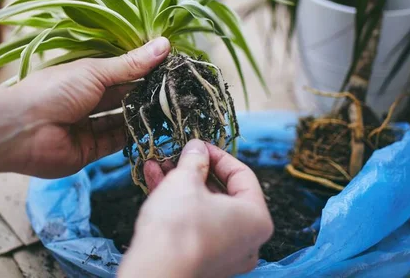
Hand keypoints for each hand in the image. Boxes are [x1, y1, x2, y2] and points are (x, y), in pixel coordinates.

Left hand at [5, 37, 169, 177]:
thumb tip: (164, 44)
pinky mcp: (89, 150)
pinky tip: (153, 130)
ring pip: (121, 121)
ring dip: (141, 116)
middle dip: (145, 94)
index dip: (143, 70)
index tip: (170, 67)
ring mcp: (87, 126)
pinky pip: (115, 143)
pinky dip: (132, 137)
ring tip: (170, 110)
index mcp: (85, 76)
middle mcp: (87, 100)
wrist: (23, 130)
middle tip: (176, 91)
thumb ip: (131, 64)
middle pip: (122, 97)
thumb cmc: (55, 91)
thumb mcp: (95, 71)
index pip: (120, 72)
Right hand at [119, 140, 272, 277]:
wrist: (156, 272)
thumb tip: (196, 148)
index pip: (242, 175)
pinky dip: (177, 203)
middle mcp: (246, 239)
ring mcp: (225, 253)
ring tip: (159, 164)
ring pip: (204, 208)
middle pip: (222, 192)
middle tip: (178, 154)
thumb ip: (194, 160)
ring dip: (181, 183)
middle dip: (195, 170)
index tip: (198, 144)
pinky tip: (154, 180)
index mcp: (256, 218)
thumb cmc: (179, 225)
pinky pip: (194, 224)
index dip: (217, 154)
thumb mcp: (186, 180)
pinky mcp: (202, 260)